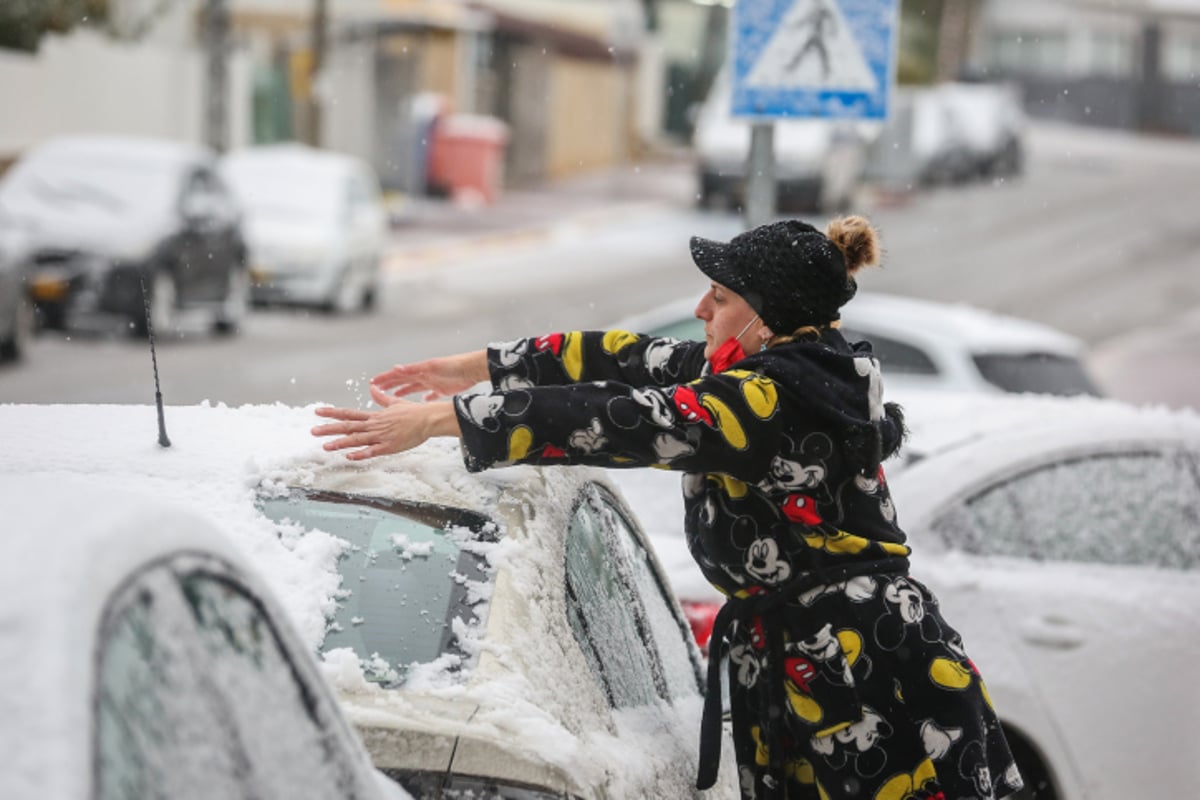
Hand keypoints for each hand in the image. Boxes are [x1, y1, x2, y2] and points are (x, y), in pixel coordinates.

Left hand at [311, 385, 460, 460]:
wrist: (428, 419)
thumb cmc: (413, 412)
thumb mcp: (395, 403)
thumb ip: (381, 398)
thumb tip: (372, 388)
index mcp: (374, 416)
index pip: (349, 414)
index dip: (332, 413)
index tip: (318, 412)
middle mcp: (374, 425)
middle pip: (348, 427)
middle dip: (329, 429)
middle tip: (313, 431)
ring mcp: (381, 436)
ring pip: (357, 439)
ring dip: (340, 443)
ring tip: (325, 446)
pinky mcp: (390, 446)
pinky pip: (373, 451)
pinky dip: (361, 454)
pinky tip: (349, 456)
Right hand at [372, 350, 488, 401]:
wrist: (471, 370)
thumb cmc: (454, 367)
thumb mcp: (432, 367)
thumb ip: (414, 368)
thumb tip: (397, 368)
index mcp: (420, 370)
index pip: (398, 374)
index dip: (385, 378)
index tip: (373, 382)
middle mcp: (424, 375)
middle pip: (403, 380)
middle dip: (390, 384)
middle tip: (378, 390)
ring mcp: (432, 382)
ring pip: (414, 387)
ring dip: (403, 391)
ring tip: (394, 397)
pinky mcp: (442, 389)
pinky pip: (430, 394)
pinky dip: (425, 397)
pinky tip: (422, 401)